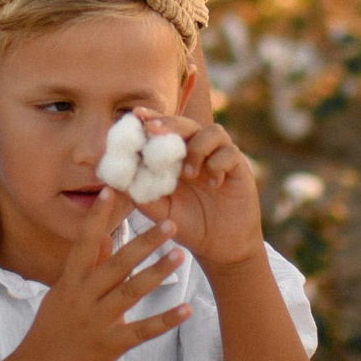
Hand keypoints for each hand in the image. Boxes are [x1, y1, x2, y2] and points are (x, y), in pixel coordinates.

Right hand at [12, 186, 189, 360]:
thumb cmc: (51, 331)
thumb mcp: (63, 294)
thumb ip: (87, 267)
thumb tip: (105, 235)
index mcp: (70, 282)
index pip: (85, 242)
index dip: (98, 217)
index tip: (112, 191)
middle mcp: (83, 297)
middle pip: (117, 264)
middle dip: (144, 242)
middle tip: (170, 222)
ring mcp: (97, 322)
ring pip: (131, 292)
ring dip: (158, 272)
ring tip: (180, 254)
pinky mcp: (110, 346)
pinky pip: (142, 330)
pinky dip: (165, 320)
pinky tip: (186, 308)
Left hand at [135, 114, 265, 277]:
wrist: (221, 246)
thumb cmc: (188, 225)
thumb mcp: (161, 213)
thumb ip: (144, 196)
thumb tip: (122, 179)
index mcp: (175, 157)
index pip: (164, 130)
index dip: (151, 119)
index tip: (136, 114)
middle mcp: (198, 151)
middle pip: (186, 124)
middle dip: (169, 123)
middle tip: (153, 129)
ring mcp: (219, 157)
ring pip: (212, 131)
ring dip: (197, 148)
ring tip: (189, 173)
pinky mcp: (238, 168)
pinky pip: (230, 153)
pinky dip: (218, 164)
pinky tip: (214, 184)